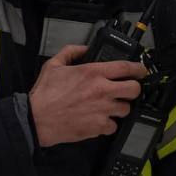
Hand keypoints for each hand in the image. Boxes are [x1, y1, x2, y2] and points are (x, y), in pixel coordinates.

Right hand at [28, 44, 146, 146]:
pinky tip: (98, 120)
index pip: (126, 68)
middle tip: (125, 90)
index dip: (139, 68)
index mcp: (93, 73)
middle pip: (134, 90)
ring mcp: (102, 110)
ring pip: (126, 109)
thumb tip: (86, 48)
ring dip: (119, 108)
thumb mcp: (54, 65)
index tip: (141, 70)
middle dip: (132, 89)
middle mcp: (102, 91)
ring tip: (108, 107)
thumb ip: (72, 52)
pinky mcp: (98, 127)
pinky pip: (113, 126)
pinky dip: (108, 124)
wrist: (34, 119)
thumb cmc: (43, 94)